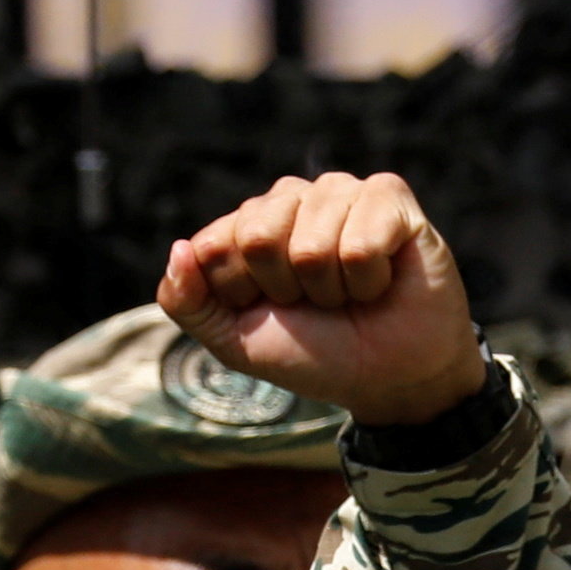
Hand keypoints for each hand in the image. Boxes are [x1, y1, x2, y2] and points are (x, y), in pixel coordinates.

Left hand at [158, 173, 487, 430]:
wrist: (391, 378)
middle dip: (289, 291)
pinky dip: (369, 280)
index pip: (216, 244)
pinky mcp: (390, 198)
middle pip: (259, 238)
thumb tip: (179, 249)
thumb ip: (188, 302)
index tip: (272, 310)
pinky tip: (383, 280)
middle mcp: (292, 198)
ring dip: (333, 290)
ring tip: (352, 293)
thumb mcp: (235, 341)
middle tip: (319, 303)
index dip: (243, 292)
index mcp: (249, 224)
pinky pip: (360, 242)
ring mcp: (341, 191)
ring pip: (312, 245)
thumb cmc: (317, 354)